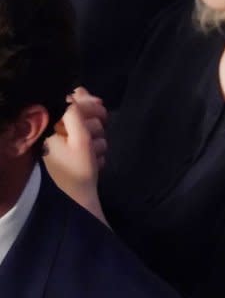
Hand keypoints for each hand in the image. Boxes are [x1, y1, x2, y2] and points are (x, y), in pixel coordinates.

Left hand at [44, 88, 108, 224]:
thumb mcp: (79, 139)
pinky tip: (95, 162)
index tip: (101, 108)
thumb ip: (78, 112)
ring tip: (94, 155)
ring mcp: (62, 148)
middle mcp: (53, 135)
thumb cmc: (75, 172)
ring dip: (96, 141)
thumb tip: (77, 91)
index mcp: (50, 127)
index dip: (87, 103)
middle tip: (97, 135)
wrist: (74, 206)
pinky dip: (94, 152)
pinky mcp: (71, 159)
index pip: (71, 103)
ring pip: (88, 132)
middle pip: (81, 117)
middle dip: (94, 125)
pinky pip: (87, 147)